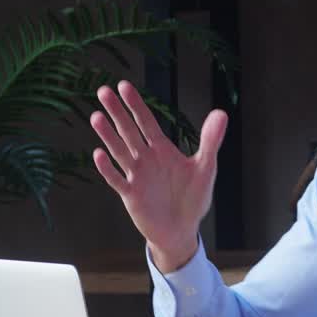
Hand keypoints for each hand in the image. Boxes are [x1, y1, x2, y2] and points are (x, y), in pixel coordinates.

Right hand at [90, 81, 226, 272]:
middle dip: (117, 112)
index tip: (123, 85)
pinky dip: (107, 168)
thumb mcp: (206, 167)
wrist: (182, 230)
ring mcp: (136, 176)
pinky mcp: (130, 195)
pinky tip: (98, 154)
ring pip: (119, 151)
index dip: (136, 104)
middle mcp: (146, 160)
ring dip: (108, 135)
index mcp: (162, 150)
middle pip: (128, 131)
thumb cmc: (193, 199)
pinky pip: (117, 179)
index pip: (146, 122)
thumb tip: (221, 112)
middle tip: (102, 90)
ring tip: (96, 116)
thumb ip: (210, 140)